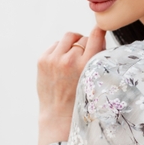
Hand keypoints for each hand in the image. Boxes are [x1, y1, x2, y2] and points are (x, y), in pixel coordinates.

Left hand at [36, 27, 106, 144]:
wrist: (58, 116)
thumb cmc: (81, 99)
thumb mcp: (95, 79)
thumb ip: (98, 59)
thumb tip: (98, 36)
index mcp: (86, 65)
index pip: (95, 35)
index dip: (99, 30)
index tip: (100, 29)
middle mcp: (69, 60)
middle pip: (82, 38)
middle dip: (85, 44)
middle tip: (85, 56)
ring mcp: (54, 59)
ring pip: (68, 38)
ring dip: (73, 43)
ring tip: (74, 56)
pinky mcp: (43, 60)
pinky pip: (55, 45)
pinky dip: (61, 50)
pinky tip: (62, 62)